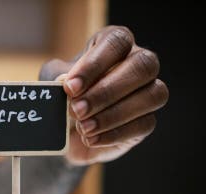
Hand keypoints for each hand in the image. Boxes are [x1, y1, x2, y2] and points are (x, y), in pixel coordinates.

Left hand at [40, 25, 168, 165]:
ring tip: (83, 127)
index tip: (70, 87)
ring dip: (113, 114)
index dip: (94, 64)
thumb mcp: (53, 84)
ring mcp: (148, 92)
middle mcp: (138, 64)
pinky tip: (91, 139)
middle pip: (142, 66)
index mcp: (114, 45)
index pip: (117, 42)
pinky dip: (114, 134)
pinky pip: (144, 125)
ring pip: (152, 95)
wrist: (66, 133)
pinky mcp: (146, 121)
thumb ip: (56, 78)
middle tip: (77, 110)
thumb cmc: (63, 97)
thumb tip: (64, 81)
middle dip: (106, 91)